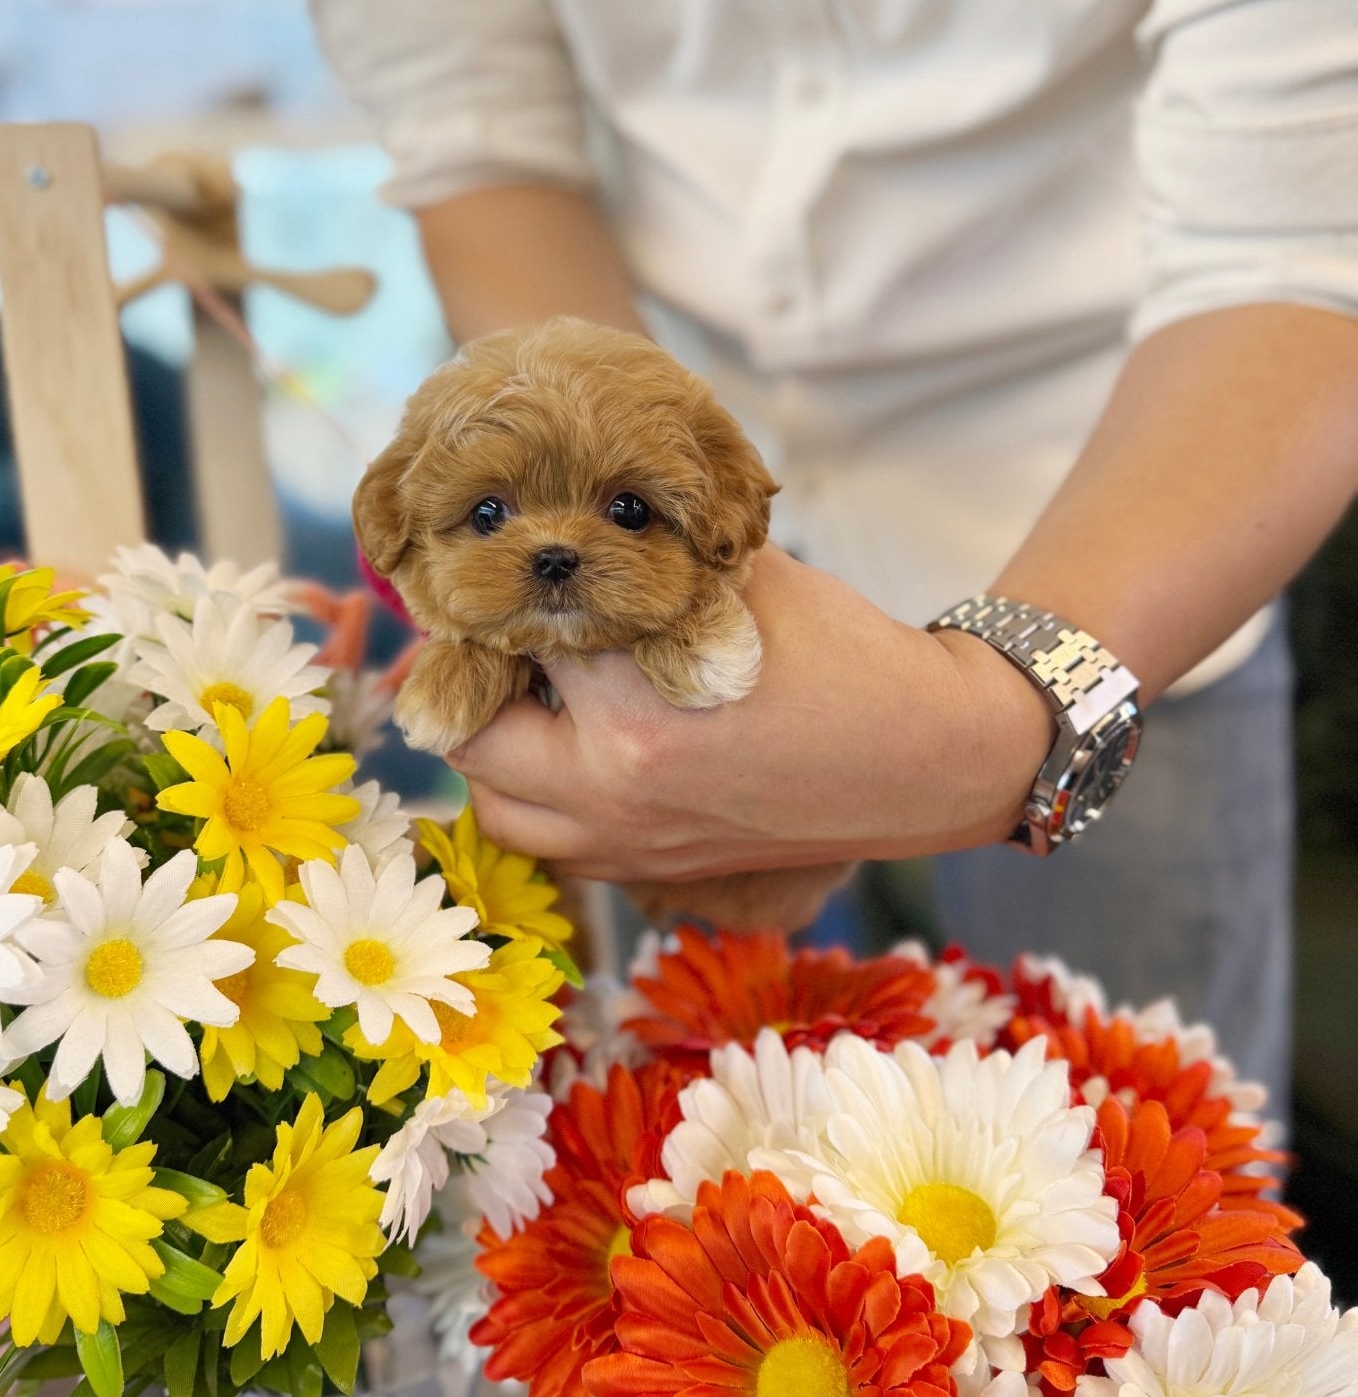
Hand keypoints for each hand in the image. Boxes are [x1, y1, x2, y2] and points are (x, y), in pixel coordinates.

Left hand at [446, 547, 1054, 880]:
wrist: (925, 757)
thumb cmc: (841, 653)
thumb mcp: (736, 578)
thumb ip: (641, 555)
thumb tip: (553, 524)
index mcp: (632, 712)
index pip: (508, 637)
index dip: (497, 591)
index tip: (495, 567)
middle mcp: (612, 795)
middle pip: (470, 736)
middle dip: (472, 676)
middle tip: (496, 630)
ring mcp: (627, 847)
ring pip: (494, 805)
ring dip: (495, 746)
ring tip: (532, 691)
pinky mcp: (648, 872)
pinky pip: (548, 839)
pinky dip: (539, 793)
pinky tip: (575, 741)